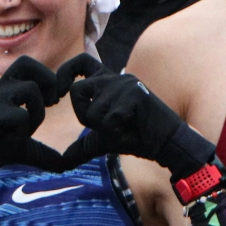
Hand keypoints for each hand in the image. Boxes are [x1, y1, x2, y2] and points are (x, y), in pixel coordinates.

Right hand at [0, 57, 66, 206]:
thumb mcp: (23, 147)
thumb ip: (44, 151)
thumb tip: (68, 164)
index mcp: (6, 89)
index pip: (30, 64)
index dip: (49, 79)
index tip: (52, 102)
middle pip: (29, 65)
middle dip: (47, 84)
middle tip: (48, 106)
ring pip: (30, 90)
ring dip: (36, 114)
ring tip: (25, 131)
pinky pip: (19, 115)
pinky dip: (22, 131)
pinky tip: (10, 139)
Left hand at [56, 55, 214, 179]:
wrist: (166, 143)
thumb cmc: (136, 137)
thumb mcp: (103, 140)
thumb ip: (82, 145)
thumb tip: (60, 163)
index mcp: (107, 80)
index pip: (81, 62)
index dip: (64, 73)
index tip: (58, 96)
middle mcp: (115, 77)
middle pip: (76, 91)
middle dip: (85, 117)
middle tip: (109, 127)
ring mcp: (125, 84)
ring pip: (92, 111)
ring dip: (105, 130)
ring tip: (126, 129)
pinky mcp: (135, 95)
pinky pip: (108, 122)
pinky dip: (118, 136)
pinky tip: (133, 133)